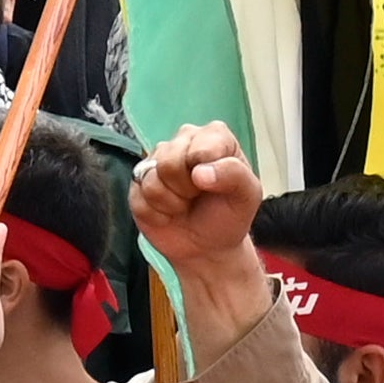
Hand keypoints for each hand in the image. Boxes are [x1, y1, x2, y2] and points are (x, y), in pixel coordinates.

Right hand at [127, 123, 262, 272]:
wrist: (207, 246)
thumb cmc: (229, 215)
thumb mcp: (247, 195)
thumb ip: (234, 175)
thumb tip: (199, 172)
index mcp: (212, 136)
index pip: (200, 146)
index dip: (207, 172)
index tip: (215, 186)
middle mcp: (182, 141)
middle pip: (169, 161)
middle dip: (185, 188)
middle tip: (197, 196)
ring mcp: (155, 161)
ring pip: (151, 180)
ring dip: (171, 203)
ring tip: (184, 205)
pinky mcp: (136, 183)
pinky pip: (139, 199)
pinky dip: (156, 214)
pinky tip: (168, 213)